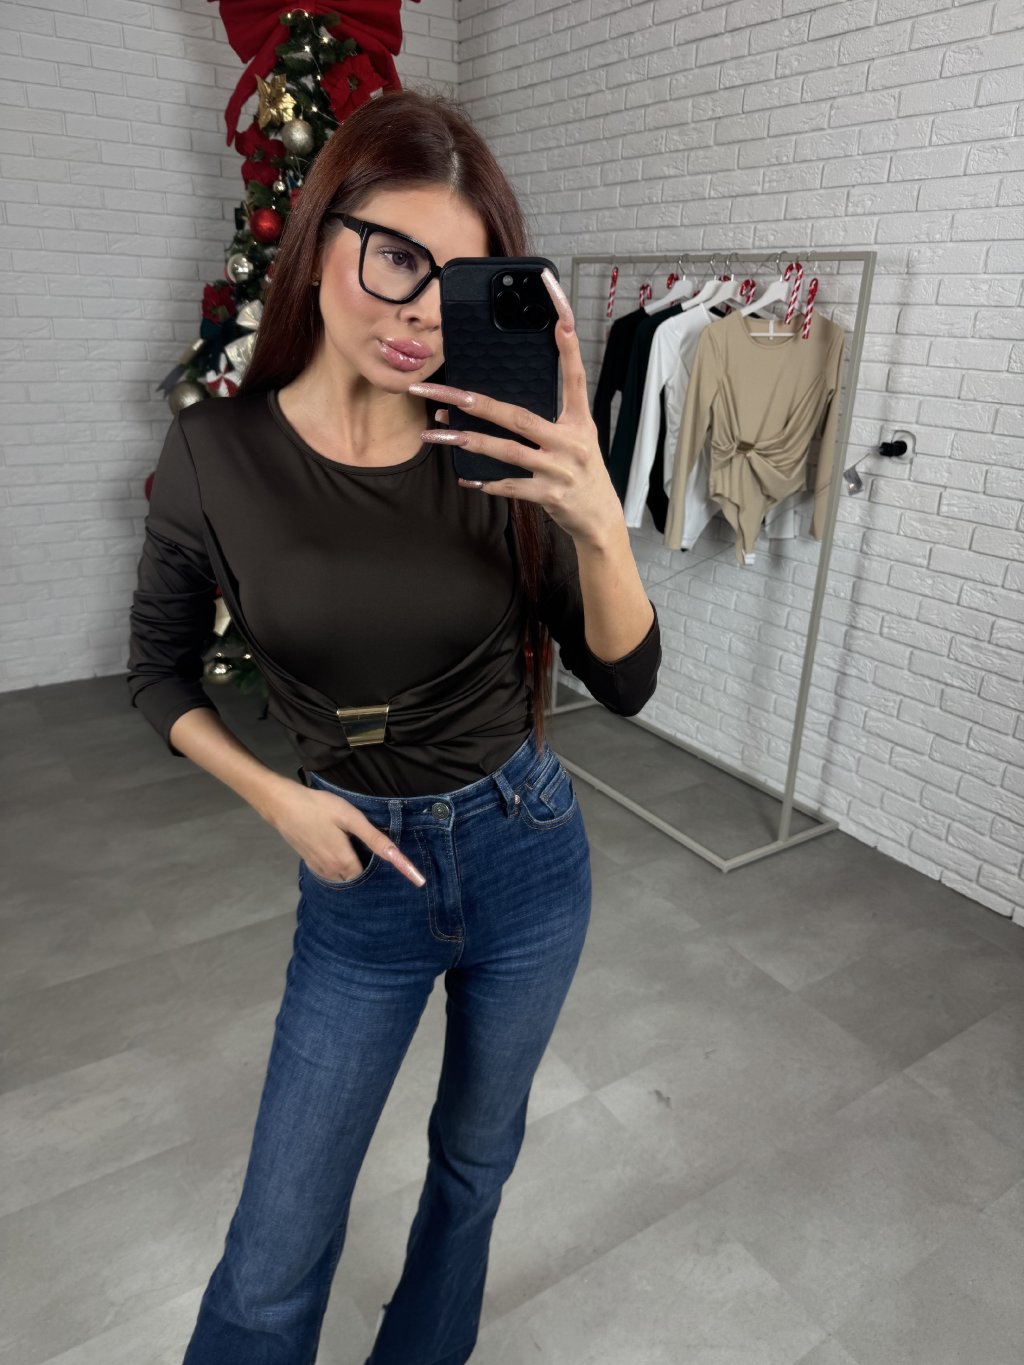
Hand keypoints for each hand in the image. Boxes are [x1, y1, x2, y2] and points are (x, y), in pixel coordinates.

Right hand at [266, 783, 425, 887]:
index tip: (383, 858)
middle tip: (370, 853)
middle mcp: (330, 870)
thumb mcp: (350, 818)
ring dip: (350, 871)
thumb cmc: (319, 807)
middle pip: (354, 879)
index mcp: (343, 861)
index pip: (367, 877)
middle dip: (364, 871)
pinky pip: (328, 873)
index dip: (377, 869)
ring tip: (358, 852)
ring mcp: (317, 867)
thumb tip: (397, 857)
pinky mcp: (308, 861)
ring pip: (340, 878)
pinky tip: (339, 853)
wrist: (282, 804)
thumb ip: (373, 838)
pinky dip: (337, 869)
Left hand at [408, 268, 623, 548]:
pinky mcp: (551, 494)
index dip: (566, 339)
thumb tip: (496, 400)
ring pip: (505, 450)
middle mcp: (571, 438)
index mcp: (578, 418)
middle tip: (437, 391)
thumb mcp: (575, 438)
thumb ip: (546, 417)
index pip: (573, 370)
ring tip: (435, 433)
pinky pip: (510, 486)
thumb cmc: (581, 473)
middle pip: (515, 414)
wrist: (600, 520)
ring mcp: (561, 467)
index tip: (556, 306)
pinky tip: (465, 478)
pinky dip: (486, 483)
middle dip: (471, 401)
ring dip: (466, 441)